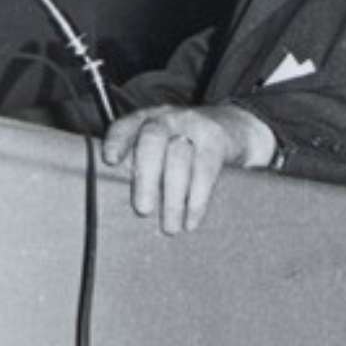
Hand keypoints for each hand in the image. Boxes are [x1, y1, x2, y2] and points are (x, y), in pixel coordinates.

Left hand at [101, 104, 274, 233]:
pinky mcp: (216, 140)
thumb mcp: (162, 146)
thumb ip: (141, 164)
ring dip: (173, 196)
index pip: (126, 125)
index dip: (117, 141)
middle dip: (146, 176)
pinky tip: (191, 219)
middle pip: (152, 139)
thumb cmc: (187, 146)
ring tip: (170, 226)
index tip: (110, 161)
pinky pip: (205, 169)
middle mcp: (168, 118)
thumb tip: (117, 200)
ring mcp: (194, 125)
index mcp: (147, 120)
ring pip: (178, 156)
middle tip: (143, 209)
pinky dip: (197, 198)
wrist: (235, 128)